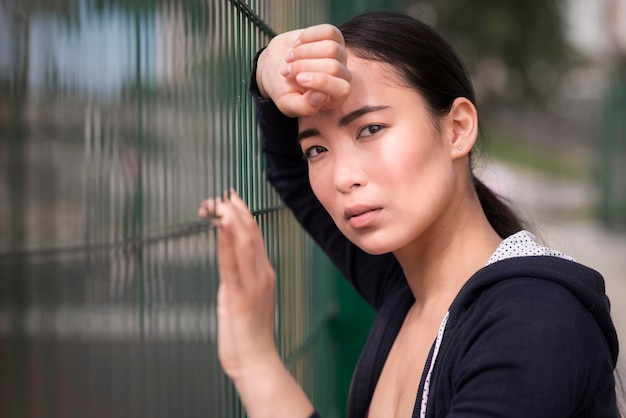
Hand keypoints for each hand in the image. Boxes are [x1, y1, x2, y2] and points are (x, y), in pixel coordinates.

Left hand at [198, 190, 277, 379]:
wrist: (257, 361)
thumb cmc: (248, 335)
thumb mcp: (244, 300)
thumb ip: (238, 280)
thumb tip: (228, 266)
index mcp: (264, 275)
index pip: (255, 238)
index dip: (243, 216)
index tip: (232, 198)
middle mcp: (261, 275)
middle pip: (251, 235)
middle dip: (237, 211)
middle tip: (225, 192)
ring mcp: (252, 285)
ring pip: (244, 244)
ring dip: (231, 220)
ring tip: (222, 201)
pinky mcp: (239, 296)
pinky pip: (232, 263)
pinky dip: (228, 242)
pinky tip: (223, 226)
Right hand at [256, 24, 351, 116]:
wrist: (276, 66)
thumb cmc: (284, 89)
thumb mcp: (288, 104)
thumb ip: (304, 108)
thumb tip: (322, 97)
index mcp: (335, 98)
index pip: (342, 89)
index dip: (321, 82)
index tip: (298, 79)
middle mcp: (342, 77)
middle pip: (333, 67)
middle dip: (304, 67)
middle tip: (286, 71)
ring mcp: (340, 56)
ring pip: (331, 48)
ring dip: (304, 52)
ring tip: (289, 58)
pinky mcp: (334, 38)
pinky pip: (328, 32)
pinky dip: (308, 36)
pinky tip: (297, 44)